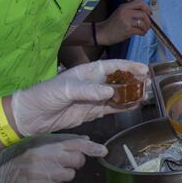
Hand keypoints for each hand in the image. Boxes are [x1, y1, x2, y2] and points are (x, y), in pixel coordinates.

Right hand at [0, 135, 105, 182]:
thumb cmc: (21, 153)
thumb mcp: (40, 141)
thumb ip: (63, 141)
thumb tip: (86, 142)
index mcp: (50, 144)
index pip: (78, 145)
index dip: (93, 148)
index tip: (103, 151)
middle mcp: (50, 158)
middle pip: (78, 162)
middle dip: (74, 163)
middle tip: (62, 162)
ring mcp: (46, 174)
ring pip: (69, 176)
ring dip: (63, 175)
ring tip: (48, 170)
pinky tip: (42, 179)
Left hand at [9, 59, 147, 136]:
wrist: (31, 116)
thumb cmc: (45, 95)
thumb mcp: (66, 89)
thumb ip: (88, 90)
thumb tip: (111, 92)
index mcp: (87, 72)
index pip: (112, 66)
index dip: (128, 66)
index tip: (144, 69)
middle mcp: (93, 84)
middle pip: (118, 80)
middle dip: (134, 80)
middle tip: (149, 83)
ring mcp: (93, 99)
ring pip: (117, 95)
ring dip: (131, 95)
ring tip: (146, 95)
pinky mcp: (91, 112)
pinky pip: (111, 109)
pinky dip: (123, 108)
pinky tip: (134, 106)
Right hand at [96, 1, 152, 45]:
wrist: (103, 33)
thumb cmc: (112, 24)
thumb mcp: (120, 12)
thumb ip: (131, 10)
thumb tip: (146, 13)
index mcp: (124, 7)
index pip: (140, 3)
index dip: (147, 8)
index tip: (149, 13)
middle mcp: (125, 12)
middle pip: (143, 13)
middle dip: (148, 20)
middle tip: (148, 24)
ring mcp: (126, 21)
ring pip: (143, 22)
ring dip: (146, 27)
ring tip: (144, 30)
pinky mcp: (127, 30)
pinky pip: (140, 30)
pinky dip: (142, 33)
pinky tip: (141, 33)